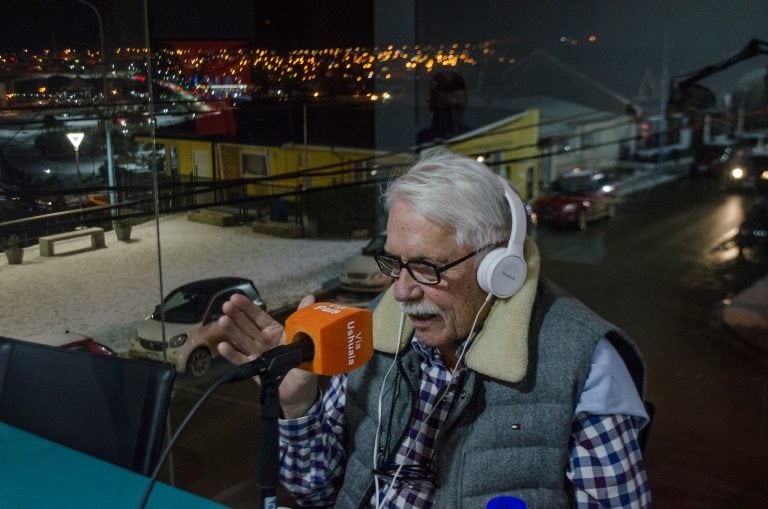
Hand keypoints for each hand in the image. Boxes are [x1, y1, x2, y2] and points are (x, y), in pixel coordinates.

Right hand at [218, 293, 319, 417]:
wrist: (300, 393)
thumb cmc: (305, 366)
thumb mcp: (309, 342)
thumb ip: (305, 319)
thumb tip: (309, 296)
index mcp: (276, 333)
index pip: (260, 317)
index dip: (248, 308)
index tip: (236, 297)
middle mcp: (264, 342)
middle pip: (248, 327)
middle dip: (237, 315)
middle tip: (226, 305)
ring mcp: (258, 355)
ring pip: (243, 341)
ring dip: (232, 331)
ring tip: (222, 320)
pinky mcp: (254, 370)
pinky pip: (242, 361)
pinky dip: (232, 354)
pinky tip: (223, 346)